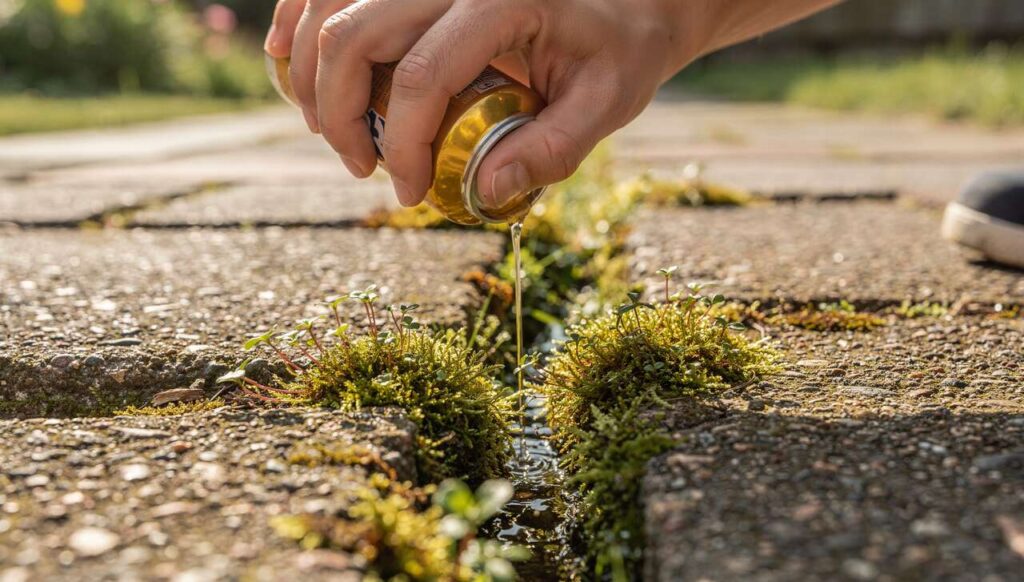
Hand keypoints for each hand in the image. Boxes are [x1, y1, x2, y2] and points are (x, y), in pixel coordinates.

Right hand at [266, 0, 693, 206]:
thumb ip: (551, 150)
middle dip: (340, 111)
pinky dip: (300, 18)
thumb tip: (481, 192)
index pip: (423, 76)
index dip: (403, 144)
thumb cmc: (622, 46)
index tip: (408, 192)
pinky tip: (287, 57)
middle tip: (359, 166)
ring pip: (332, 2)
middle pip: (356, 32)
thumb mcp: (608, 102)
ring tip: (326, 129)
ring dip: (312, 69)